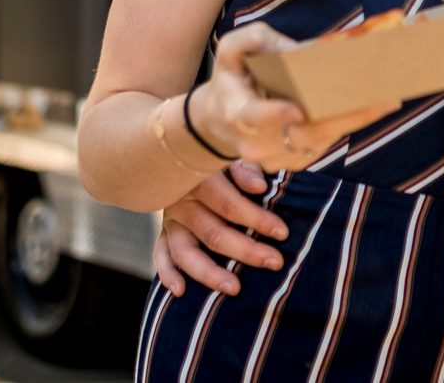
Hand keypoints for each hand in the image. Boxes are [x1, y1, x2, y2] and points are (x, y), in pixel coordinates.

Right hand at [154, 161, 286, 296]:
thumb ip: (245, 169)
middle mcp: (181, 201)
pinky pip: (161, 255)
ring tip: (235, 288)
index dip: (256, 219)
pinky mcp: (164, 232)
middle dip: (246, 250)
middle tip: (275, 262)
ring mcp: (170, 219)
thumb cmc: (219, 156)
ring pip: (185, 252)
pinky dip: (167, 274)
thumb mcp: (232, 155)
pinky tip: (181, 292)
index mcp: (199, 178)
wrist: (183, 152)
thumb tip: (260, 187)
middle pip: (212, 232)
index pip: (229, 205)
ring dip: (209, 273)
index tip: (282, 232)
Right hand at [189, 24, 398, 175]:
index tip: (297, 109)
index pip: (255, 117)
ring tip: (390, 98)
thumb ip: (254, 40)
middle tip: (382, 97)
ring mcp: (279, 157)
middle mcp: (259, 142)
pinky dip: (350, 123)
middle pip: (307, 132)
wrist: (220, 122)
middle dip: (346, 114)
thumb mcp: (231, 50)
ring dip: (358, 119)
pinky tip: (375, 106)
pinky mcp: (296, 161)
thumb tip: (296, 51)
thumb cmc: (232, 78)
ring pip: (323, 139)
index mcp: (238, 113)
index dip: (275, 114)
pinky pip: (327, 142)